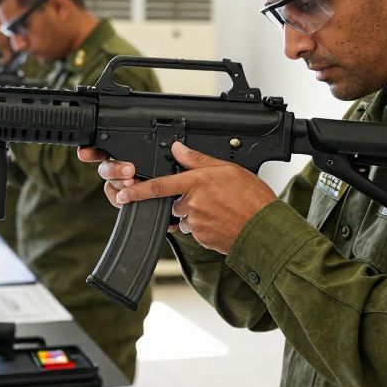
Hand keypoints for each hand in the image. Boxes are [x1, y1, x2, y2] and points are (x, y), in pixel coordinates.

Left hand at [77, 142, 275, 253]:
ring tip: (220, 210)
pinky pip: (196, 232)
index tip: (122, 195)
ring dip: (195, 215)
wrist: (264, 230)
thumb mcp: (228, 169)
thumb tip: (179, 148)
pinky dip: (205, 227)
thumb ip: (199, 159)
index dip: (136, 191)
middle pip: (174, 203)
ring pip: (185, 218)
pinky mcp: (202, 239)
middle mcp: (191, 204)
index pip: (158, 186)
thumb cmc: (252, 199)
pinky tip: (222, 221)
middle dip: (184, 201)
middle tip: (211, 198)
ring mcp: (196, 224)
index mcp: (195, 183)